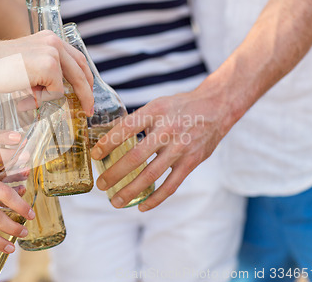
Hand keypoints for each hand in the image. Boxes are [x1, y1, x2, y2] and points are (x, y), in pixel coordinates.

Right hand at [0, 30, 93, 115]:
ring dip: (54, 98)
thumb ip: (45, 72)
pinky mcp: (49, 66)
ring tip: (35, 101)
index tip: (88, 93)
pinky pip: (55, 92)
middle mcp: (54, 42)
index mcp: (50, 39)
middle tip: (89, 110)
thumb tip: (60, 93)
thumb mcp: (28, 64)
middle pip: (81, 70)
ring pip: (68, 84)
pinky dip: (42, 99)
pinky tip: (26, 95)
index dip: (85, 78)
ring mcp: (53, 53)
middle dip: (87, 93)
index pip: (77, 59)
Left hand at [91, 87, 232, 210]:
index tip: (94, 154)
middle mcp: (167, 130)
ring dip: (131, 191)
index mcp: (155, 112)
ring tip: (115, 201)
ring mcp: (180, 147)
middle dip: (115, 173)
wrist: (216, 108)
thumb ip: (137, 121)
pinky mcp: (191, 162)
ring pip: (151, 175)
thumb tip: (108, 138)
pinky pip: (171, 185)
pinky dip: (155, 198)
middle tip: (101, 184)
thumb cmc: (179, 107)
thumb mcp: (157, 105)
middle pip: (136, 156)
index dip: (108, 142)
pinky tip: (142, 206)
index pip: (126, 128)